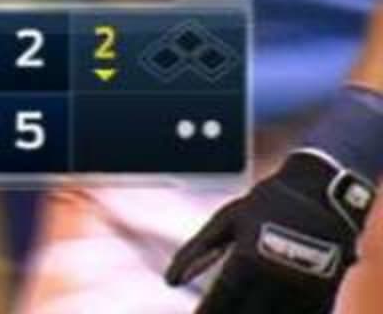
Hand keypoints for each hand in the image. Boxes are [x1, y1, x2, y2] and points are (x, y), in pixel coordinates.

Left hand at [167, 151, 373, 310]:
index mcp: (247, 259)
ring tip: (241, 312)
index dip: (208, 313)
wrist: (321, 192)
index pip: (221, 301)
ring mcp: (303, 288)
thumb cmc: (265, 205)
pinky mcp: (325, 293)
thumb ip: (196, 251)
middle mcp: (275, 277)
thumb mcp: (226, 222)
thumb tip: (169, 282)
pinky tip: (270, 313)